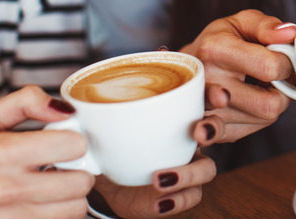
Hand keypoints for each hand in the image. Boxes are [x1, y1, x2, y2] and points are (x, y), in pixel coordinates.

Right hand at [0, 85, 94, 218]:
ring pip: (77, 208)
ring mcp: (11, 217)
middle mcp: (7, 188)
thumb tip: (67, 109)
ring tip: (56, 185)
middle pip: (81, 182)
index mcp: (1, 152)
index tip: (64, 142)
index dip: (75, 140)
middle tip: (66, 166)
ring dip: (72, 196)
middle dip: (79, 170)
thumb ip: (28, 100)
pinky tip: (47, 202)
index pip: (72, 146)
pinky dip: (61, 213)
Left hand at [91, 85, 226, 217]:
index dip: (215, 94)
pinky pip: (191, 197)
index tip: (216, 97)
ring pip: (207, 168)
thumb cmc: (114, 137)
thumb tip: (79, 97)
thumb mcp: (105, 117)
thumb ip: (100, 103)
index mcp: (177, 110)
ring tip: (159, 179)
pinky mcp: (180, 192)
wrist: (107, 175)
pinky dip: (176, 200)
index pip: (203, 96)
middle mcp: (188, 136)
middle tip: (198, 133)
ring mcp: (188, 164)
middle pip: (215, 128)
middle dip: (212, 128)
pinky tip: (159, 202)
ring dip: (189, 173)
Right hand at [182, 9, 295, 141]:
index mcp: (216, 49)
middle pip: (269, 104)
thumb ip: (267, 26)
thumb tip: (289, 34)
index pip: (270, 68)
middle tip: (271, 78)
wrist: (182, 69)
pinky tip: (245, 102)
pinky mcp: (207, 130)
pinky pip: (249, 131)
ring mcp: (205, 110)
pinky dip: (254, 118)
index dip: (286, 65)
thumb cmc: (218, 44)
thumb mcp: (241, 23)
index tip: (282, 60)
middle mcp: (207, 81)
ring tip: (253, 87)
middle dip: (281, 91)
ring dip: (268, 103)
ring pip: (263, 119)